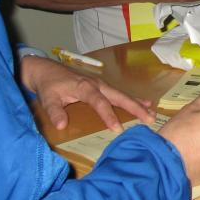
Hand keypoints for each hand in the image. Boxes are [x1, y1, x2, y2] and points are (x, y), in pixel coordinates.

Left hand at [19, 56, 155, 131]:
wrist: (46, 70)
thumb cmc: (48, 85)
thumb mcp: (48, 99)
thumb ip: (54, 112)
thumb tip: (61, 126)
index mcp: (85, 87)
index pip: (100, 103)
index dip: (109, 116)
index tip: (118, 129)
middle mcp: (97, 84)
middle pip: (119, 97)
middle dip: (135, 107)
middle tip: (150, 118)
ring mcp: (101, 84)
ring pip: (122, 94)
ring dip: (137, 103)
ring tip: (152, 112)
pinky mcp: (102, 86)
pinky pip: (120, 94)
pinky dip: (132, 99)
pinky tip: (144, 104)